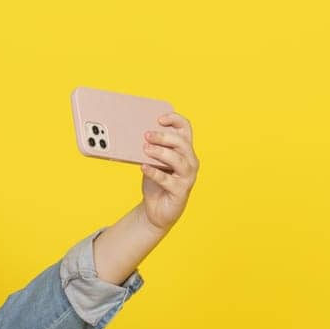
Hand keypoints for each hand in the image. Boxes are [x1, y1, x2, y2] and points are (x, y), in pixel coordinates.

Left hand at [140, 111, 198, 231]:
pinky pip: (167, 179)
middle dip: (164, 137)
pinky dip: (154, 172)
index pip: (186, 129)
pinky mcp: (180, 191)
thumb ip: (151, 150)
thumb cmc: (156, 183)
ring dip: (160, 152)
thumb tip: (139, 136)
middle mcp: (190, 161)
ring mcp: (188, 177)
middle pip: (181, 143)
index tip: (159, 118)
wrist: (156, 210)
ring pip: (177, 160)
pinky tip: (143, 167)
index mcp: (185, 150)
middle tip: (147, 135)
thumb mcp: (153, 162)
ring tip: (145, 149)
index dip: (175, 120)